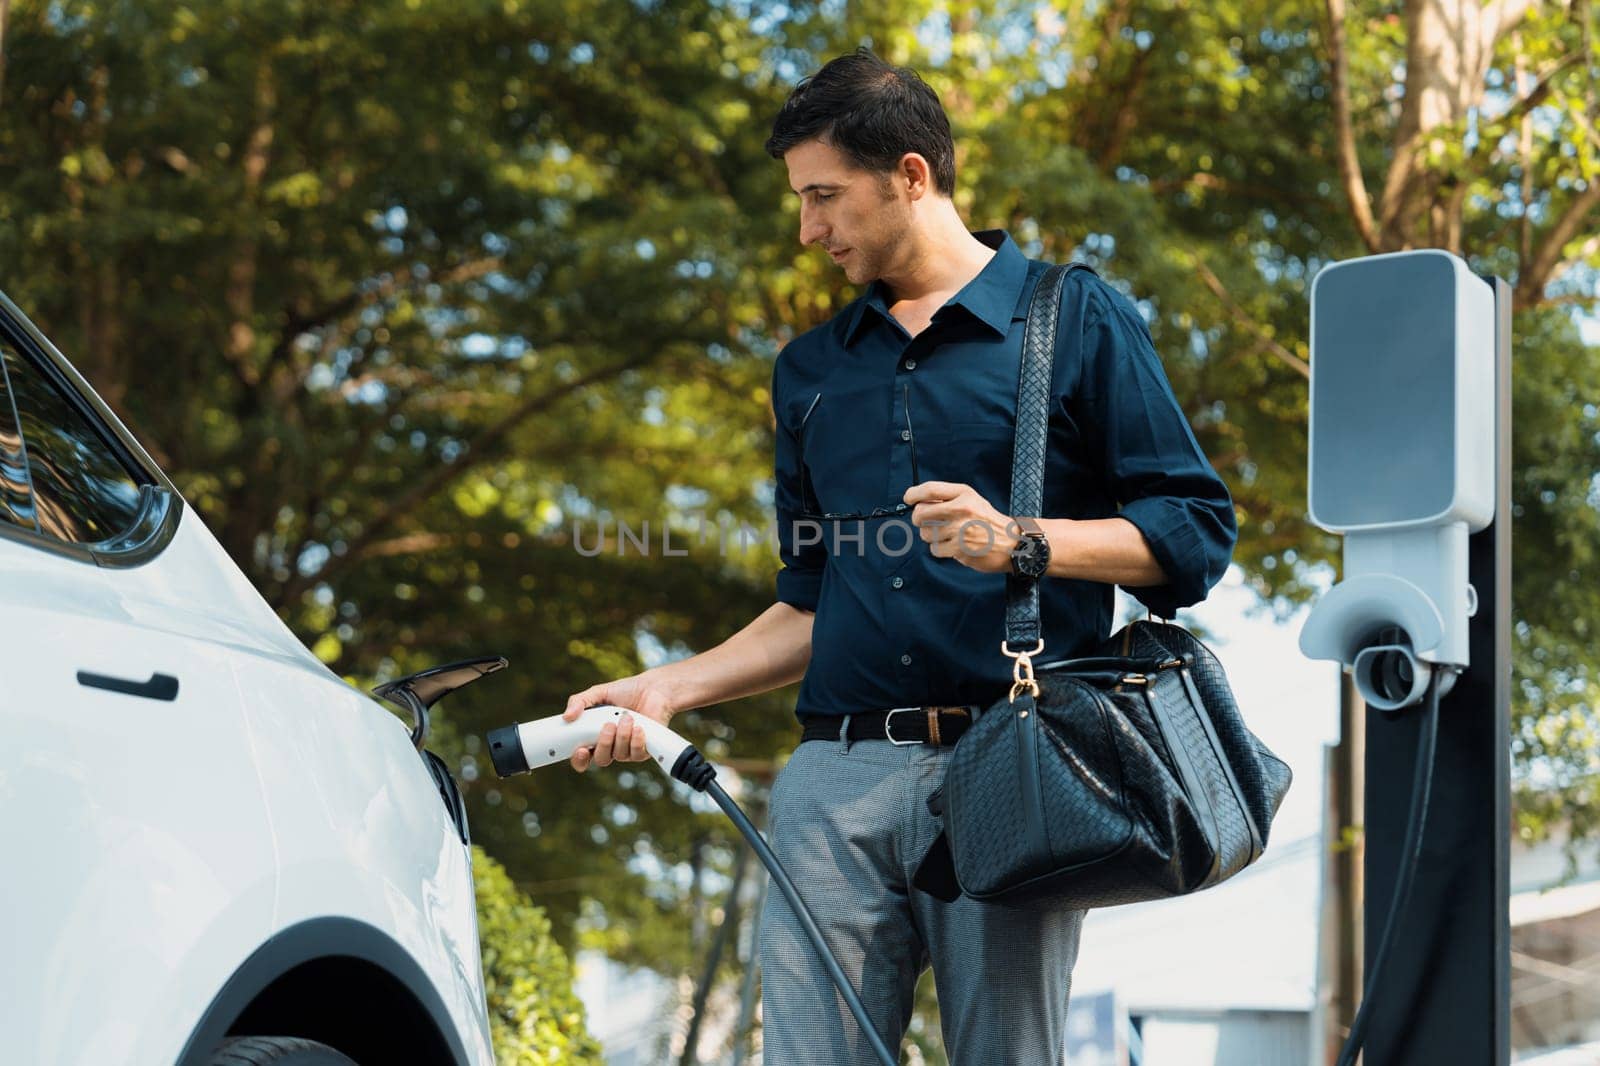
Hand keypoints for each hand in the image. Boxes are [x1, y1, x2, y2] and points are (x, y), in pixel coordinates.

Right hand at [561, 674, 676, 772]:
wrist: (653, 688)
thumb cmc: (625, 691)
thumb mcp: (599, 692)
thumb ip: (580, 701)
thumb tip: (566, 717)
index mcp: (595, 737)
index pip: (582, 758)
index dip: (579, 760)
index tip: (580, 750)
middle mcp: (611, 747)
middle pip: (601, 760)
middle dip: (604, 743)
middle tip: (608, 725)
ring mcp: (628, 750)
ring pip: (620, 755)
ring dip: (622, 736)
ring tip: (627, 717)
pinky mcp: (644, 750)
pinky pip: (637, 754)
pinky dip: (636, 740)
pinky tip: (638, 727)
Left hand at [903, 481, 1020, 573]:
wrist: (1012, 543)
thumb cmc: (988, 521)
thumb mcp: (973, 500)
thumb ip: (948, 498)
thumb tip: (919, 502)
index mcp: (964, 495)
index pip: (931, 489)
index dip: (914, 493)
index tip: (908, 498)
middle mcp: (961, 510)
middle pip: (921, 512)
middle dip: (918, 518)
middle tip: (924, 521)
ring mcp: (960, 530)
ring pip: (925, 533)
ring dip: (930, 535)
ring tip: (946, 534)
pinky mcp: (959, 548)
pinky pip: (934, 549)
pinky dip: (939, 549)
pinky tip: (951, 546)